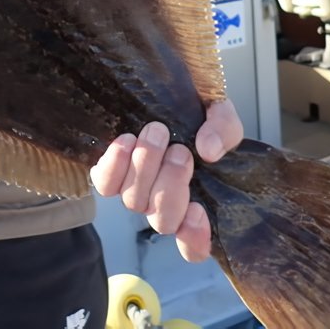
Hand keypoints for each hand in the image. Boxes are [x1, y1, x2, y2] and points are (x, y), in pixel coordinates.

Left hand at [90, 99, 243, 261]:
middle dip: (172, 185)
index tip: (199, 208)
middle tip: (180, 150)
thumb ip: (224, 128)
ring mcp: (135, 188)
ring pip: (134, 201)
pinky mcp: (109, 172)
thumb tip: (209, 150)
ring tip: (156, 132)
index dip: (195, 238)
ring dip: (146, 167)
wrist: (159, 84)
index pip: (193, 245)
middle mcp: (162, 200)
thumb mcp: (219, 112)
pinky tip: (127, 140)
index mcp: (194, 196)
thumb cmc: (192, 106)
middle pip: (163, 220)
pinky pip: (105, 183)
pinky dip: (115, 165)